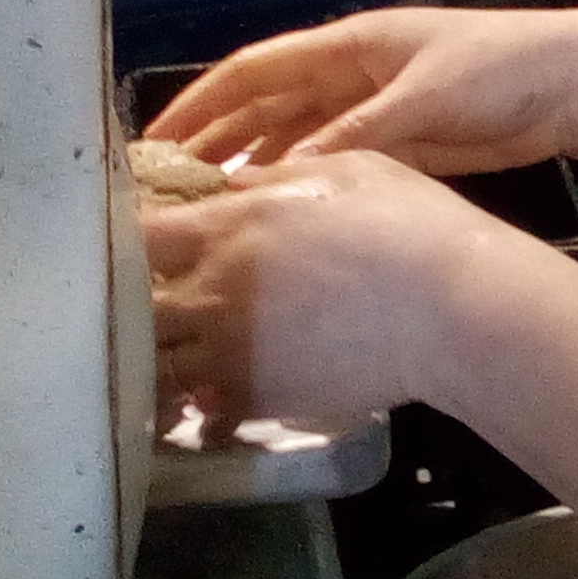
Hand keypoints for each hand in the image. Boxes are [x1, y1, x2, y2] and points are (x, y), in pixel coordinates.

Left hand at [145, 145, 508, 437]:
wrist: (452, 310)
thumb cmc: (411, 223)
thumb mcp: (349, 170)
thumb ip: (278, 178)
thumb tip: (231, 186)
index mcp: (229, 225)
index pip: (135, 232)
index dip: (125, 237)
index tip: (133, 240)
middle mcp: (213, 290)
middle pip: (128, 304)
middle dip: (127, 303)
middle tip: (148, 302)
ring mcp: (230, 352)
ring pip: (154, 363)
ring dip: (156, 357)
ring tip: (170, 355)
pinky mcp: (257, 399)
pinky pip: (199, 409)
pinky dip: (197, 404)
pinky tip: (211, 395)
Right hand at [150, 7, 570, 177]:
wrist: (567, 86)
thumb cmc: (496, 71)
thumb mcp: (420, 100)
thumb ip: (353, 136)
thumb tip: (281, 175)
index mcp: (348, 46)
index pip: (256, 70)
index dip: (203, 101)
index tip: (157, 136)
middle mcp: (349, 75)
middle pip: (267, 107)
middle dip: (217, 139)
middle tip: (167, 186)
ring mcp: (373, 110)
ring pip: (296, 137)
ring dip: (254, 165)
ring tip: (207, 208)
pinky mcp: (399, 143)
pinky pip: (333, 162)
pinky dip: (302, 183)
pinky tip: (275, 214)